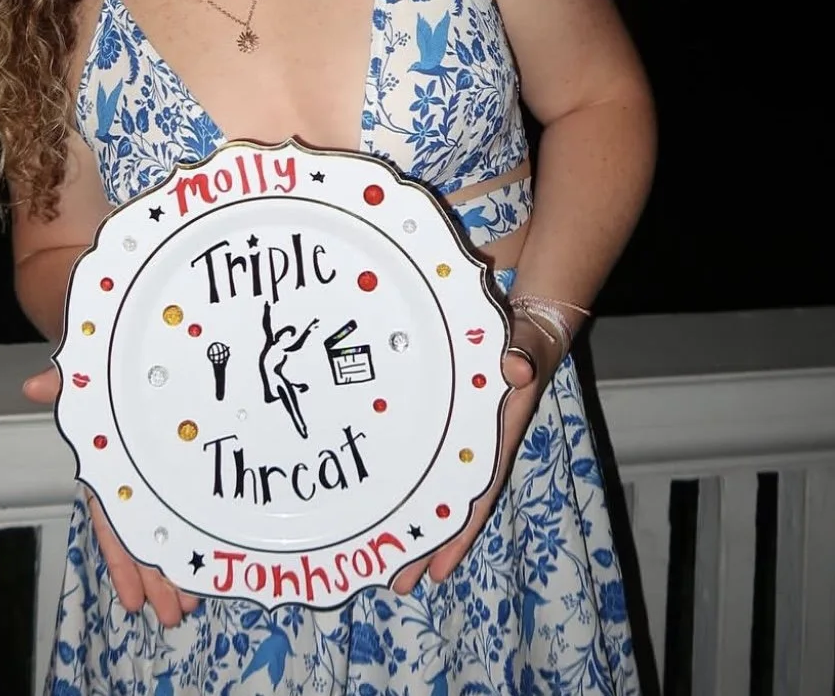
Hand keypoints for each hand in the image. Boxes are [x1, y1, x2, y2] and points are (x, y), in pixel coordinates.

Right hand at [22, 366, 200, 626]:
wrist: (126, 351)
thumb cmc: (105, 372)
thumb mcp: (87, 380)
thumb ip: (66, 386)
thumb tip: (34, 386)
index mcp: (109, 466)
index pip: (112, 523)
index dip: (121, 562)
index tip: (132, 600)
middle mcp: (130, 479)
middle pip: (142, 538)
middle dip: (155, 579)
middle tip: (175, 617)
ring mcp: (154, 475)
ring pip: (164, 530)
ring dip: (176, 569)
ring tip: (193, 605)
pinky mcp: (178, 466)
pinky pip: (181, 507)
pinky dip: (190, 538)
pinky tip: (206, 565)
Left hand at [390, 330, 550, 596]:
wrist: (525, 329)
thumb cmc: (525, 343)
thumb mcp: (526, 347)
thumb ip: (524, 355)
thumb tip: (518, 367)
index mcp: (496, 440)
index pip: (477, 498)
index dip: (458, 537)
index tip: (438, 574)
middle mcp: (477, 450)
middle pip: (451, 508)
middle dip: (426, 546)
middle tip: (396, 584)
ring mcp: (459, 440)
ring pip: (436, 491)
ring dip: (415, 524)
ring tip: (385, 560)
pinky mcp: (445, 425)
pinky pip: (426, 462)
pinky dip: (411, 486)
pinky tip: (388, 503)